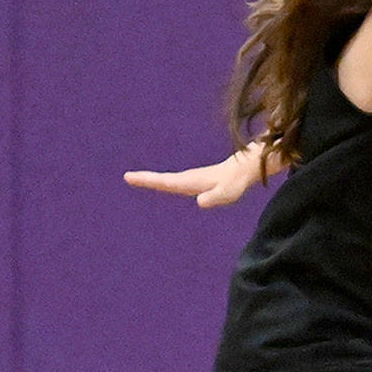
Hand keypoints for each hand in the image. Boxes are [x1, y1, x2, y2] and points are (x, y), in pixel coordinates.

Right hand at [124, 150, 266, 207]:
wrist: (244, 169)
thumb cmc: (235, 184)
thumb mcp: (225, 194)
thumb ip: (213, 198)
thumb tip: (200, 202)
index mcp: (190, 181)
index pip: (164, 182)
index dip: (148, 180)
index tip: (129, 176)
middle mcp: (188, 178)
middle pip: (162, 179)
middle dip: (144, 179)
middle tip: (127, 177)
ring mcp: (191, 178)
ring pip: (167, 179)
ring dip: (151, 179)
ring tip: (135, 178)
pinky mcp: (196, 180)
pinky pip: (175, 181)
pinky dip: (162, 181)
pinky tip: (161, 184)